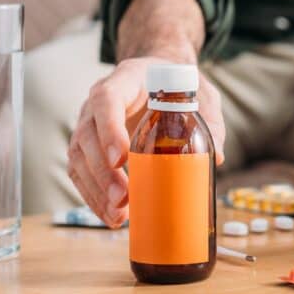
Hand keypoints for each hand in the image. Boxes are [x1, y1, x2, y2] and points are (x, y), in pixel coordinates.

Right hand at [67, 58, 225, 227]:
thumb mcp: (201, 93)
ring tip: (117, 216)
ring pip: (79, 156)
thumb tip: (215, 157)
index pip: (107, 99)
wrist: (163, 76)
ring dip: (95, 190)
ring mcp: (89, 122)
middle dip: (102, 172)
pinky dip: (92, 195)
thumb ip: (209, 118)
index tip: (121, 159)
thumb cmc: (180, 84)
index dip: (109, 130)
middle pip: (88, 134)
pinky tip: (110, 215)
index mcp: (126, 79)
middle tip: (122, 199)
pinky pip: (80, 170)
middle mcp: (99, 101)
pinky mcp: (89, 144)